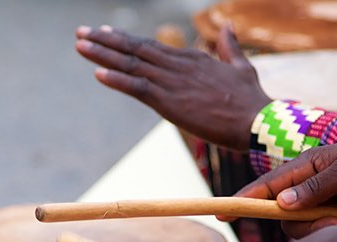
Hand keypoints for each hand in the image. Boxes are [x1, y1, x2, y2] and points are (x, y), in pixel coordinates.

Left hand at [75, 24, 269, 150]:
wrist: (256, 120)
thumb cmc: (251, 99)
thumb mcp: (240, 66)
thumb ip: (229, 46)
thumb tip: (227, 25)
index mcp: (192, 58)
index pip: (152, 47)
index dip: (126, 40)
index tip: (105, 33)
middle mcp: (178, 66)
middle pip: (135, 50)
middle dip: (106, 41)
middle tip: (81, 33)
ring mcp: (172, 83)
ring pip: (131, 65)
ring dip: (103, 55)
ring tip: (80, 44)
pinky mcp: (170, 103)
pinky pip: (138, 89)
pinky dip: (117, 80)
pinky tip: (97, 74)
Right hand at [232, 139, 336, 237]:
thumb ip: (315, 188)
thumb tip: (281, 202)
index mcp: (307, 167)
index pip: (267, 186)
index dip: (244, 199)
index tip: (223, 214)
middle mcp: (308, 187)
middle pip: (285, 215)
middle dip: (305, 224)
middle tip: (335, 221)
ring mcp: (321, 203)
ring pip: (303, 228)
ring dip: (324, 230)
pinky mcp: (334, 217)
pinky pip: (321, 233)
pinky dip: (334, 234)